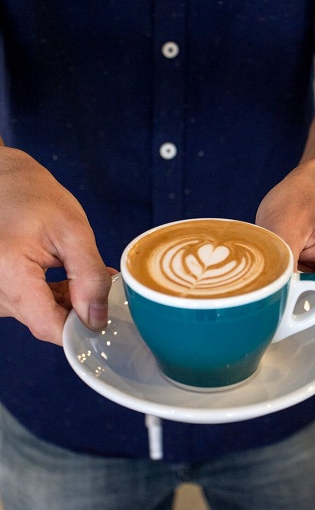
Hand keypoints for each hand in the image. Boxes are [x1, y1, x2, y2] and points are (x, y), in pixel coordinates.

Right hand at [0, 147, 111, 344]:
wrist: (3, 181)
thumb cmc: (33, 198)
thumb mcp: (73, 231)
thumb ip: (88, 277)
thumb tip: (96, 319)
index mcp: (8, 274)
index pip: (49, 327)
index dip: (82, 328)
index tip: (108, 315)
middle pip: (45, 322)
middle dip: (79, 308)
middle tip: (103, 281)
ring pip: (39, 315)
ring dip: (67, 301)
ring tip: (84, 271)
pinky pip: (30, 305)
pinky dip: (52, 295)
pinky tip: (68, 276)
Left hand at [255, 164, 314, 311]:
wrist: (312, 189)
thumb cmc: (301, 199)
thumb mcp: (283, 225)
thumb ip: (281, 265)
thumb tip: (276, 301)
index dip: (294, 300)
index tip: (274, 285)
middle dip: (296, 295)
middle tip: (283, 264)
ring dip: (298, 292)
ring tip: (294, 260)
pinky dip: (302, 290)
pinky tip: (299, 266)